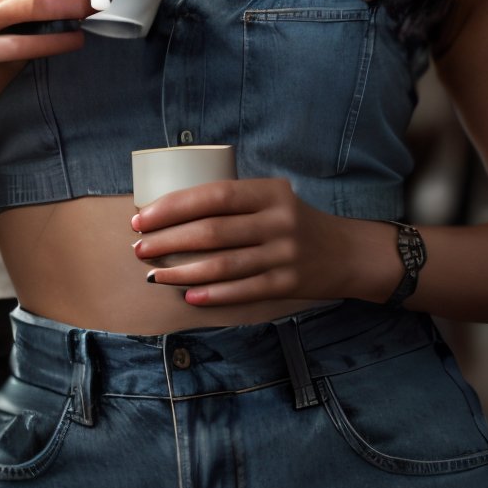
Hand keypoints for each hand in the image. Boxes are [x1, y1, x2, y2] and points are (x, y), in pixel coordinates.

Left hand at [131, 176, 379, 308]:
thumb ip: (234, 201)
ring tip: (155, 274)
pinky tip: (189, 295)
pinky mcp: (289, 283)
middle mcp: (279, 221)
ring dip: (182, 271)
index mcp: (270, 192)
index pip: (214, 195)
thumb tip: (170, 211)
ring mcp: (285, 254)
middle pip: (212, 231)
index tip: (142, 218)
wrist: (347, 252)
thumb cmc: (295, 222)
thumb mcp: (272, 199)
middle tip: (140, 248)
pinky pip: (243, 290)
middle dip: (168, 240)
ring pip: (222, 265)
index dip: (173, 207)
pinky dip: (212, 294)